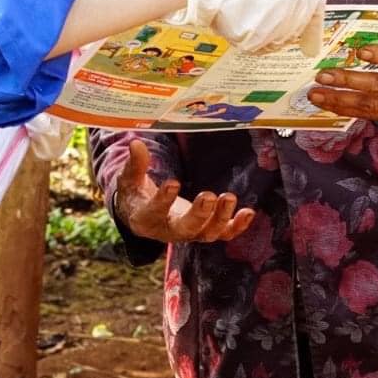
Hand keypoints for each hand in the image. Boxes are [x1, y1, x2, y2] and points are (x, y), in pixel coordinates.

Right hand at [113, 140, 255, 244]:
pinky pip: (223, 234)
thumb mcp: (129, 179)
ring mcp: (190, 233)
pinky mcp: (205, 230)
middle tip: (208, 196)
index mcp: (146, 219)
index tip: (172, 182)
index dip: (163, 200)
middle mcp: (169, 231)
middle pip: (185, 229)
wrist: (144, 217)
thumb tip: (135, 143)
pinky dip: (237, 226)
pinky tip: (248, 212)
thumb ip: (135, 164)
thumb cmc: (136, 194)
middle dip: (198, 215)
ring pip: (207, 233)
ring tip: (229, 197)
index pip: (154, 212)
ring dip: (221, 218)